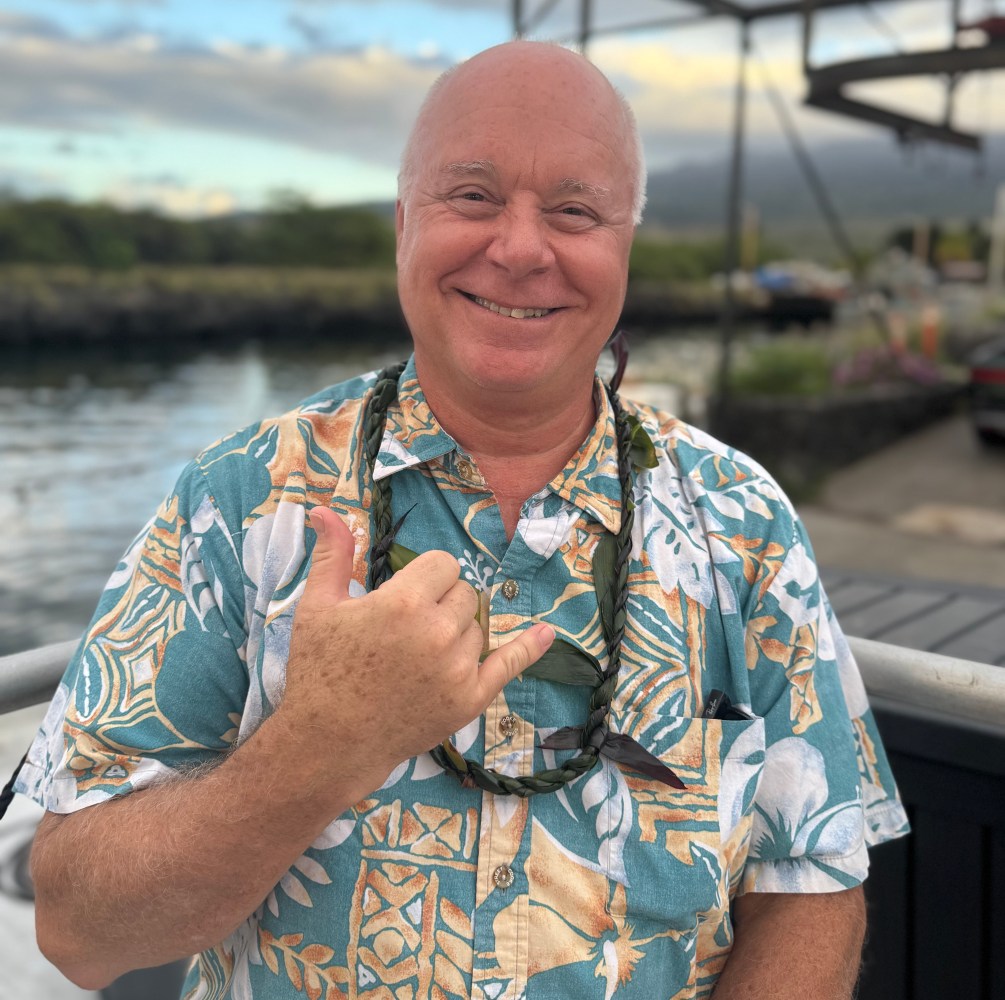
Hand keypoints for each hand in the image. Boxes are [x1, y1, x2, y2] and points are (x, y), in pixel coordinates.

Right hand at [279, 507, 553, 789]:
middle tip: (408, 629)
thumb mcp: (317, 606)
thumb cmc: (319, 671)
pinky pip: (508, 664)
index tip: (405, 595)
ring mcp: (458, 667)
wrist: (328, 743)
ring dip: (457, 631)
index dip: (425, 577)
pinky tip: (545, 634)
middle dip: (442, 602)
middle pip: (464, 593)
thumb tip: (323, 508)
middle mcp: (438, 631)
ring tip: (419, 655)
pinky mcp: (469, 699)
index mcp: (404, 601)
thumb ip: (332, 554)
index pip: (443, 564)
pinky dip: (528, 648)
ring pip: (478, 626)